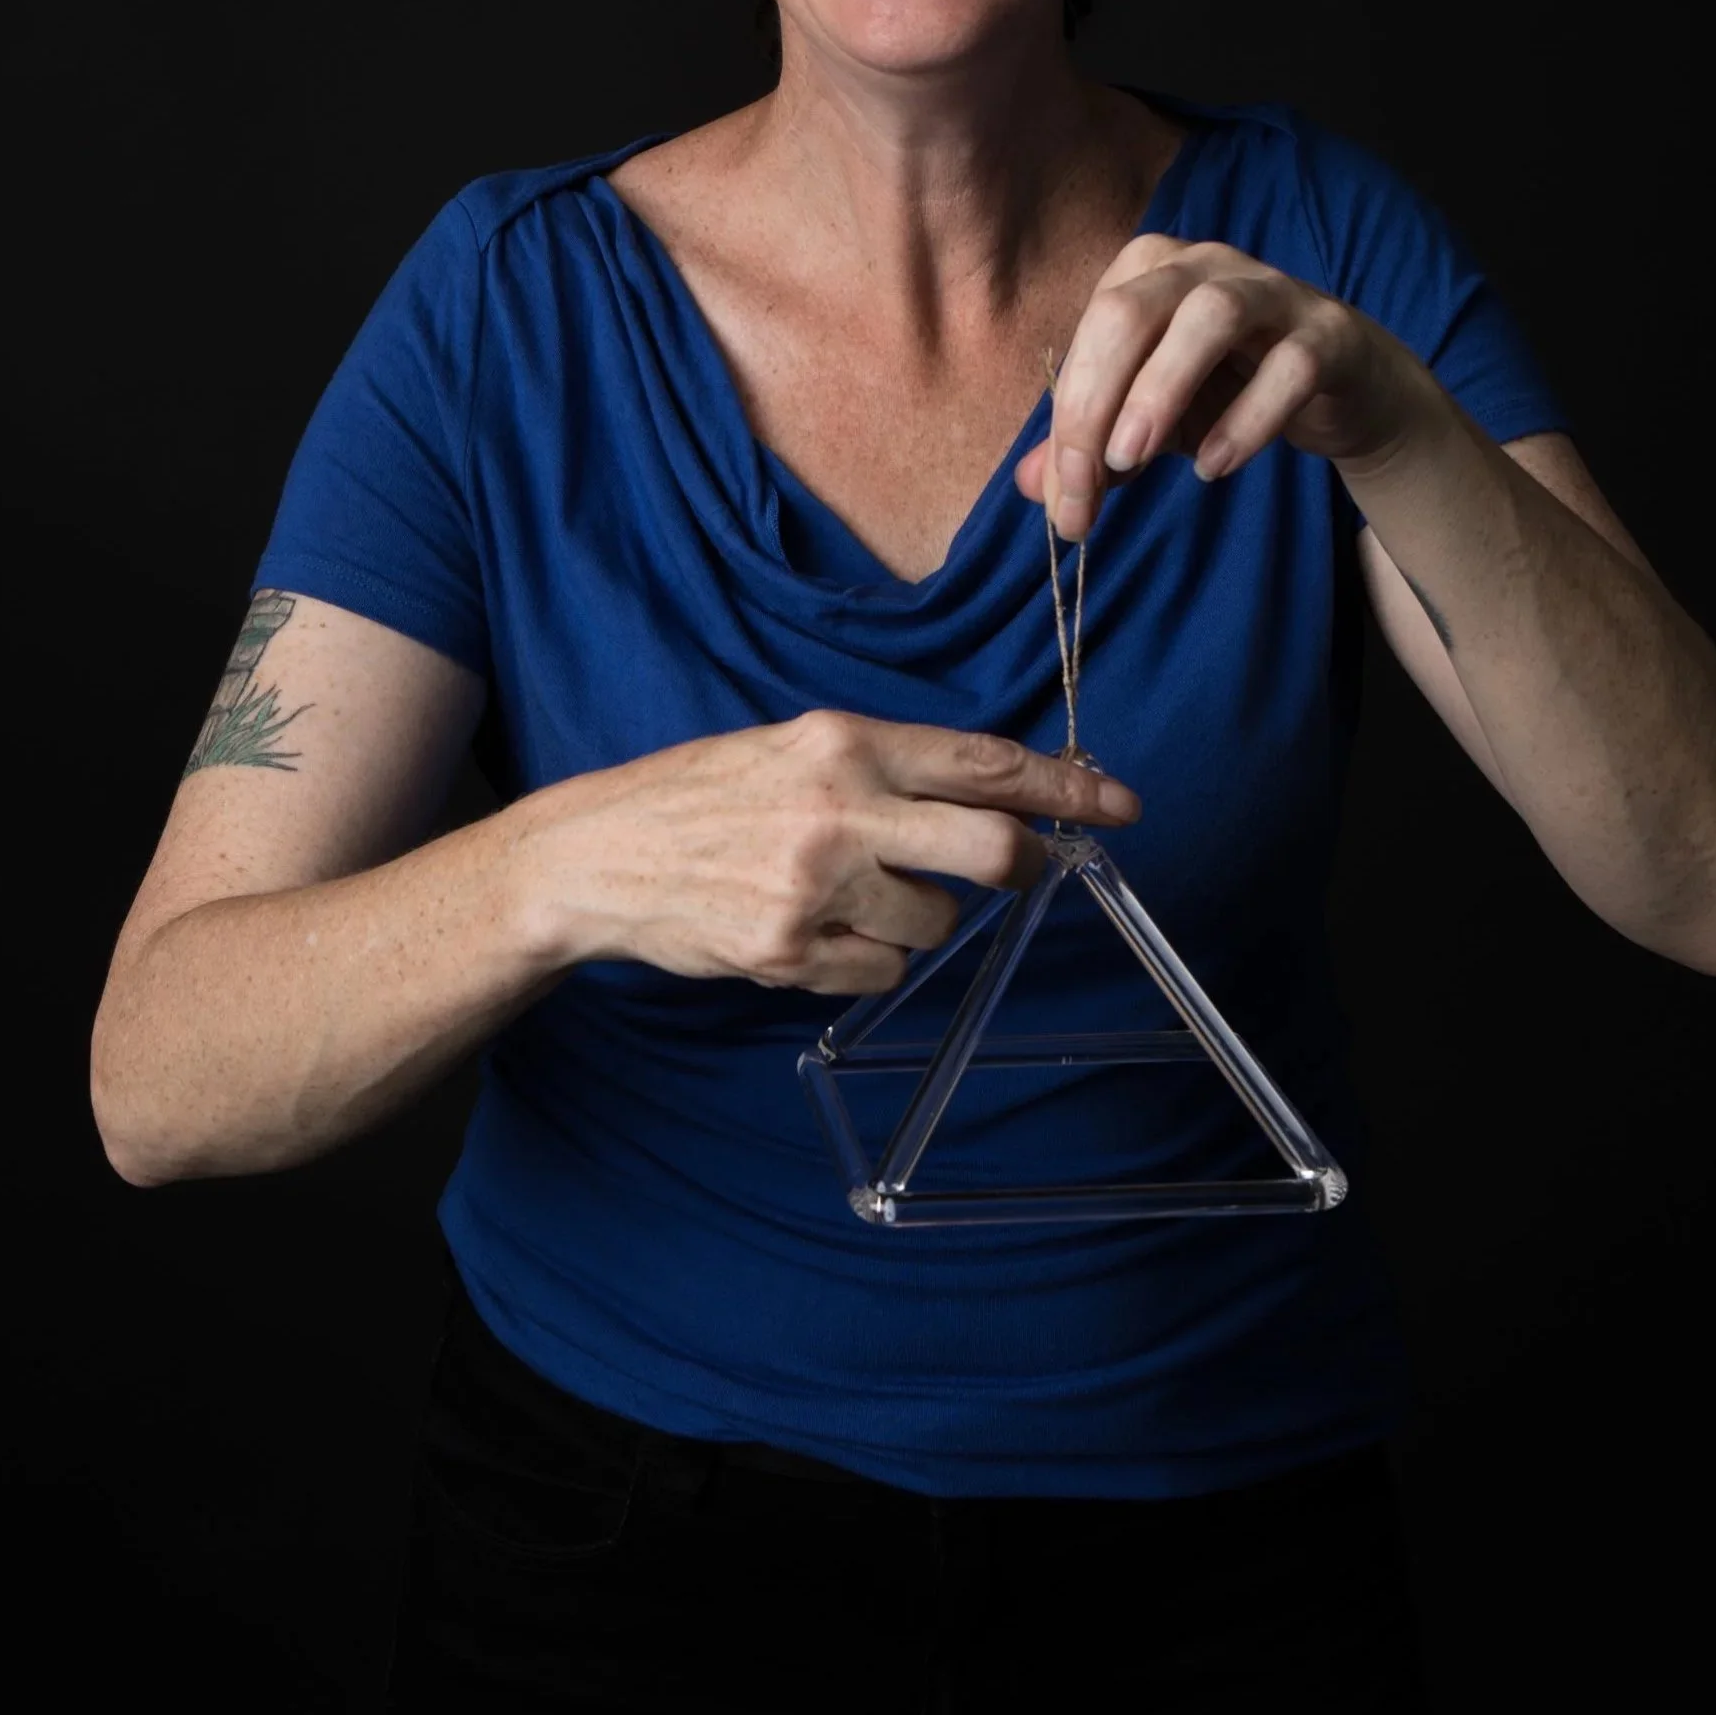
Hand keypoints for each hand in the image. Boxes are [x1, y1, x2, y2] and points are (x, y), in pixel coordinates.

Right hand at [532, 711, 1140, 995]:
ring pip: (934, 924)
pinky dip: (864, 960)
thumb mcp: (794, 747)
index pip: (986, 764)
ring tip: (851, 895)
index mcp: (844, 742)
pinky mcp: (788, 952)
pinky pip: (878, 972)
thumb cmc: (702, 796)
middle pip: (992, 850)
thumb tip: (995, 794)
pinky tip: (810, 930)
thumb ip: (888, 767)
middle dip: (1021, 868)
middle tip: (1020, 873)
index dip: (1067, 788)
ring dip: (916, 919)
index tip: (1119, 803)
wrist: (596, 856)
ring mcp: (814, 886)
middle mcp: (838, 809)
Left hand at [1013, 233, 1430, 538]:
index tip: (1065, 501)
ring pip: (1209, 316)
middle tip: (1086, 483)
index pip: (1091, 332)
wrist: (1340, 392)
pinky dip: (1247, 418)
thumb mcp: (1151, 422)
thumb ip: (1091, 447)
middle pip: (1130, 310)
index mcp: (1148, 271)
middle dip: (1096, 401)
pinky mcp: (1328, 333)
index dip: (1068, 417)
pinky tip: (1214, 465)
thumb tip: (1031, 485)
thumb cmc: (1230, 390)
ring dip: (1160, 388)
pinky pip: (1289, 366)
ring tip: (1134, 458)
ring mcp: (1272, 292)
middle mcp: (1204, 265)